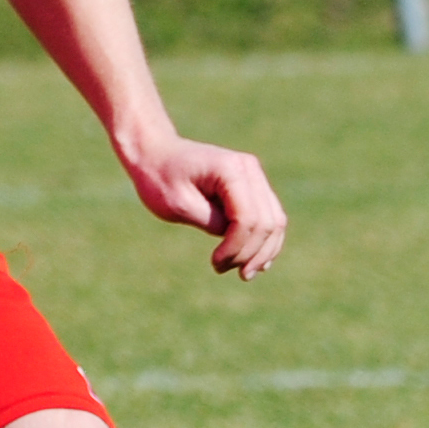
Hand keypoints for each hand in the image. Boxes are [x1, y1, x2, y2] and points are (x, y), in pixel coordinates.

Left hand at [121, 132, 286, 277]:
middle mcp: (249, 169)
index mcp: (231, 169)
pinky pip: (268, 217)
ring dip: (262, 251)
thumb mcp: (179, 205)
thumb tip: (239, 240)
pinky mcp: (252, 186)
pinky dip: (264, 240)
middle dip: (250, 253)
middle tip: (223, 269)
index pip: (247, 218)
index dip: (236, 247)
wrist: (154, 153)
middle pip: (267, 222)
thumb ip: (212, 222)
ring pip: (274, 221)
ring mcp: (254, 176)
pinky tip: (256, 262)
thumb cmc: (159, 178)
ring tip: (244, 274)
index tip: (215, 263)